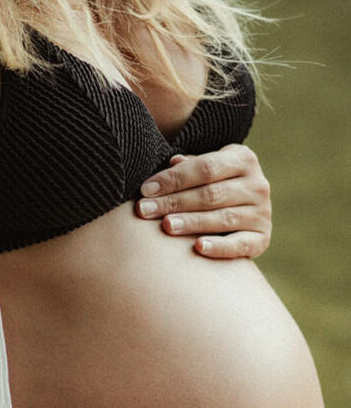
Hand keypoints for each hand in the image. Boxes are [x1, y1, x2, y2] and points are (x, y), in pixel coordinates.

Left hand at [135, 144, 271, 258]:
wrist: (244, 211)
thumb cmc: (213, 185)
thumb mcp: (206, 169)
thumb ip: (190, 166)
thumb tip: (173, 162)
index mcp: (244, 160)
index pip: (205, 168)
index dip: (173, 179)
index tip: (146, 190)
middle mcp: (258, 185)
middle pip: (210, 194)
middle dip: (174, 202)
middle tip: (145, 211)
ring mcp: (262, 213)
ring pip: (222, 218)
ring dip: (190, 223)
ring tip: (165, 226)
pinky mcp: (262, 238)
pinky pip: (239, 245)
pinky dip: (218, 247)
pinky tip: (197, 247)